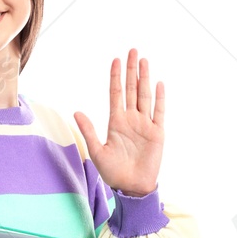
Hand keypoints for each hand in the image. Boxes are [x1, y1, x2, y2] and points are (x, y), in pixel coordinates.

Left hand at [74, 49, 163, 196]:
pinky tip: (158, 83)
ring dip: (145, 78)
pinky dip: (160, 98)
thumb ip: (89, 130)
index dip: (116, 77)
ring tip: (144, 60)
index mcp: (116, 122)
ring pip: (145, 95)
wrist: (131, 187)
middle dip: (131, 70)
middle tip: (132, 50)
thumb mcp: (97, 151)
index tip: (116, 60)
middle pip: (131, 89)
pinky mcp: (157, 132)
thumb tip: (76, 112)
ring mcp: (145, 124)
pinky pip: (159, 111)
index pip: (116, 94)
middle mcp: (131, 119)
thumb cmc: (113, 172)